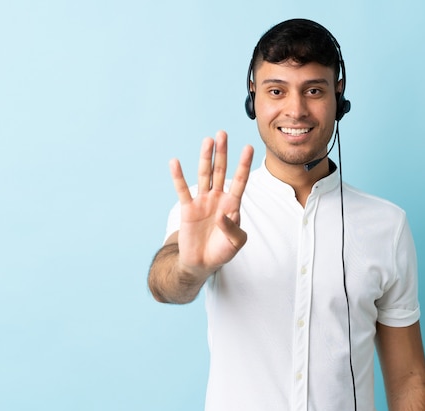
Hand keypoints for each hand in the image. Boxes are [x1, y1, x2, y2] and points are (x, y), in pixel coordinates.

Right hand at [169, 130, 253, 277]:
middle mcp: (217, 198)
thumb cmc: (222, 251)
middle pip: (221, 171)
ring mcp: (202, 201)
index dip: (244, 164)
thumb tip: (224, 214)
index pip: (241, 180)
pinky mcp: (188, 209)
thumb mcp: (236, 243)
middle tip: (223, 134)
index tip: (249, 147)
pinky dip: (178, 176)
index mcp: (232, 204)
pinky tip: (175, 162)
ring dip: (205, 158)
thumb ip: (233, 228)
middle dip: (222, 153)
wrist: (202, 263)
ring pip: (204, 175)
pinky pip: (182, 190)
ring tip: (207, 141)